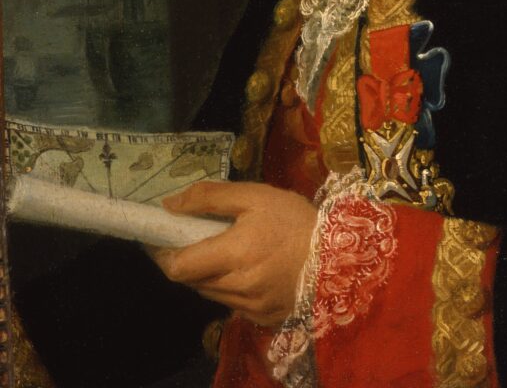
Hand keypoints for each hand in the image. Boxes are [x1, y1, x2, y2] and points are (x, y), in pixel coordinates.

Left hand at [151, 181, 317, 326]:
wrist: (341, 254)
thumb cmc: (296, 219)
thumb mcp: (256, 195)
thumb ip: (210, 197)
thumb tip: (169, 204)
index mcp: (233, 254)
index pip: (177, 266)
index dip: (161, 253)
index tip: (158, 237)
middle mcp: (236, 287)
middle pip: (190, 280)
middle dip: (184, 259)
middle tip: (193, 236)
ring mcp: (248, 306)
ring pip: (208, 292)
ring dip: (205, 273)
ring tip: (222, 249)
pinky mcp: (260, 316)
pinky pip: (229, 302)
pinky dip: (226, 285)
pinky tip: (244, 267)